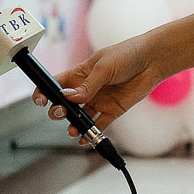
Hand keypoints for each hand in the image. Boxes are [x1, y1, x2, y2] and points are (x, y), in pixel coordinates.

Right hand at [35, 36, 175, 134]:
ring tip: (73, 130)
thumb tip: (68, 98)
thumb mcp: (104, 67)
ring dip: (74, 125)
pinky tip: (84, 139)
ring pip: (80, 117)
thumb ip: (87, 85)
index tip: (41, 100)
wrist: (152, 60)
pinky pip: (98, 125)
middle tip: (61, 112)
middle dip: (58, 111)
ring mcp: (98, 100)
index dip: (45, 92)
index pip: (56, 84)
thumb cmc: (126, 55)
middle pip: (65, 104)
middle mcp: (86, 89)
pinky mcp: (112, 110)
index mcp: (79, 74)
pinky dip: (90, 134)